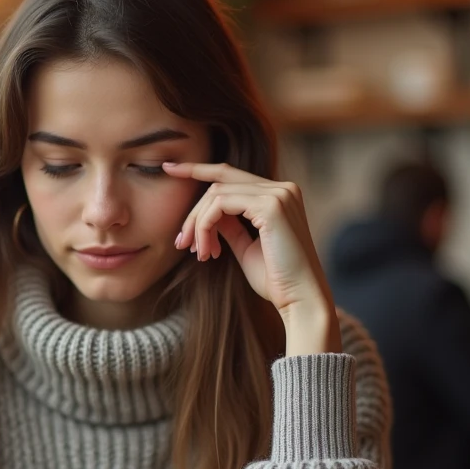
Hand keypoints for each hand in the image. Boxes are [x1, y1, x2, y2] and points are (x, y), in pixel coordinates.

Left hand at [164, 161, 339, 353]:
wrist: (300, 299)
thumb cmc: (276, 280)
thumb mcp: (246, 247)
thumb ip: (230, 226)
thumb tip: (209, 214)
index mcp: (279, 195)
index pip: (231, 174)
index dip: (197, 168)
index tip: (169, 168)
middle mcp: (282, 188)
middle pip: (219, 184)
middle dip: (194, 214)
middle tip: (182, 244)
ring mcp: (278, 193)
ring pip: (216, 194)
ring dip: (199, 225)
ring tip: (199, 254)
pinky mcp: (271, 205)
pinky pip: (221, 205)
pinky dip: (206, 226)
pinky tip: (209, 252)